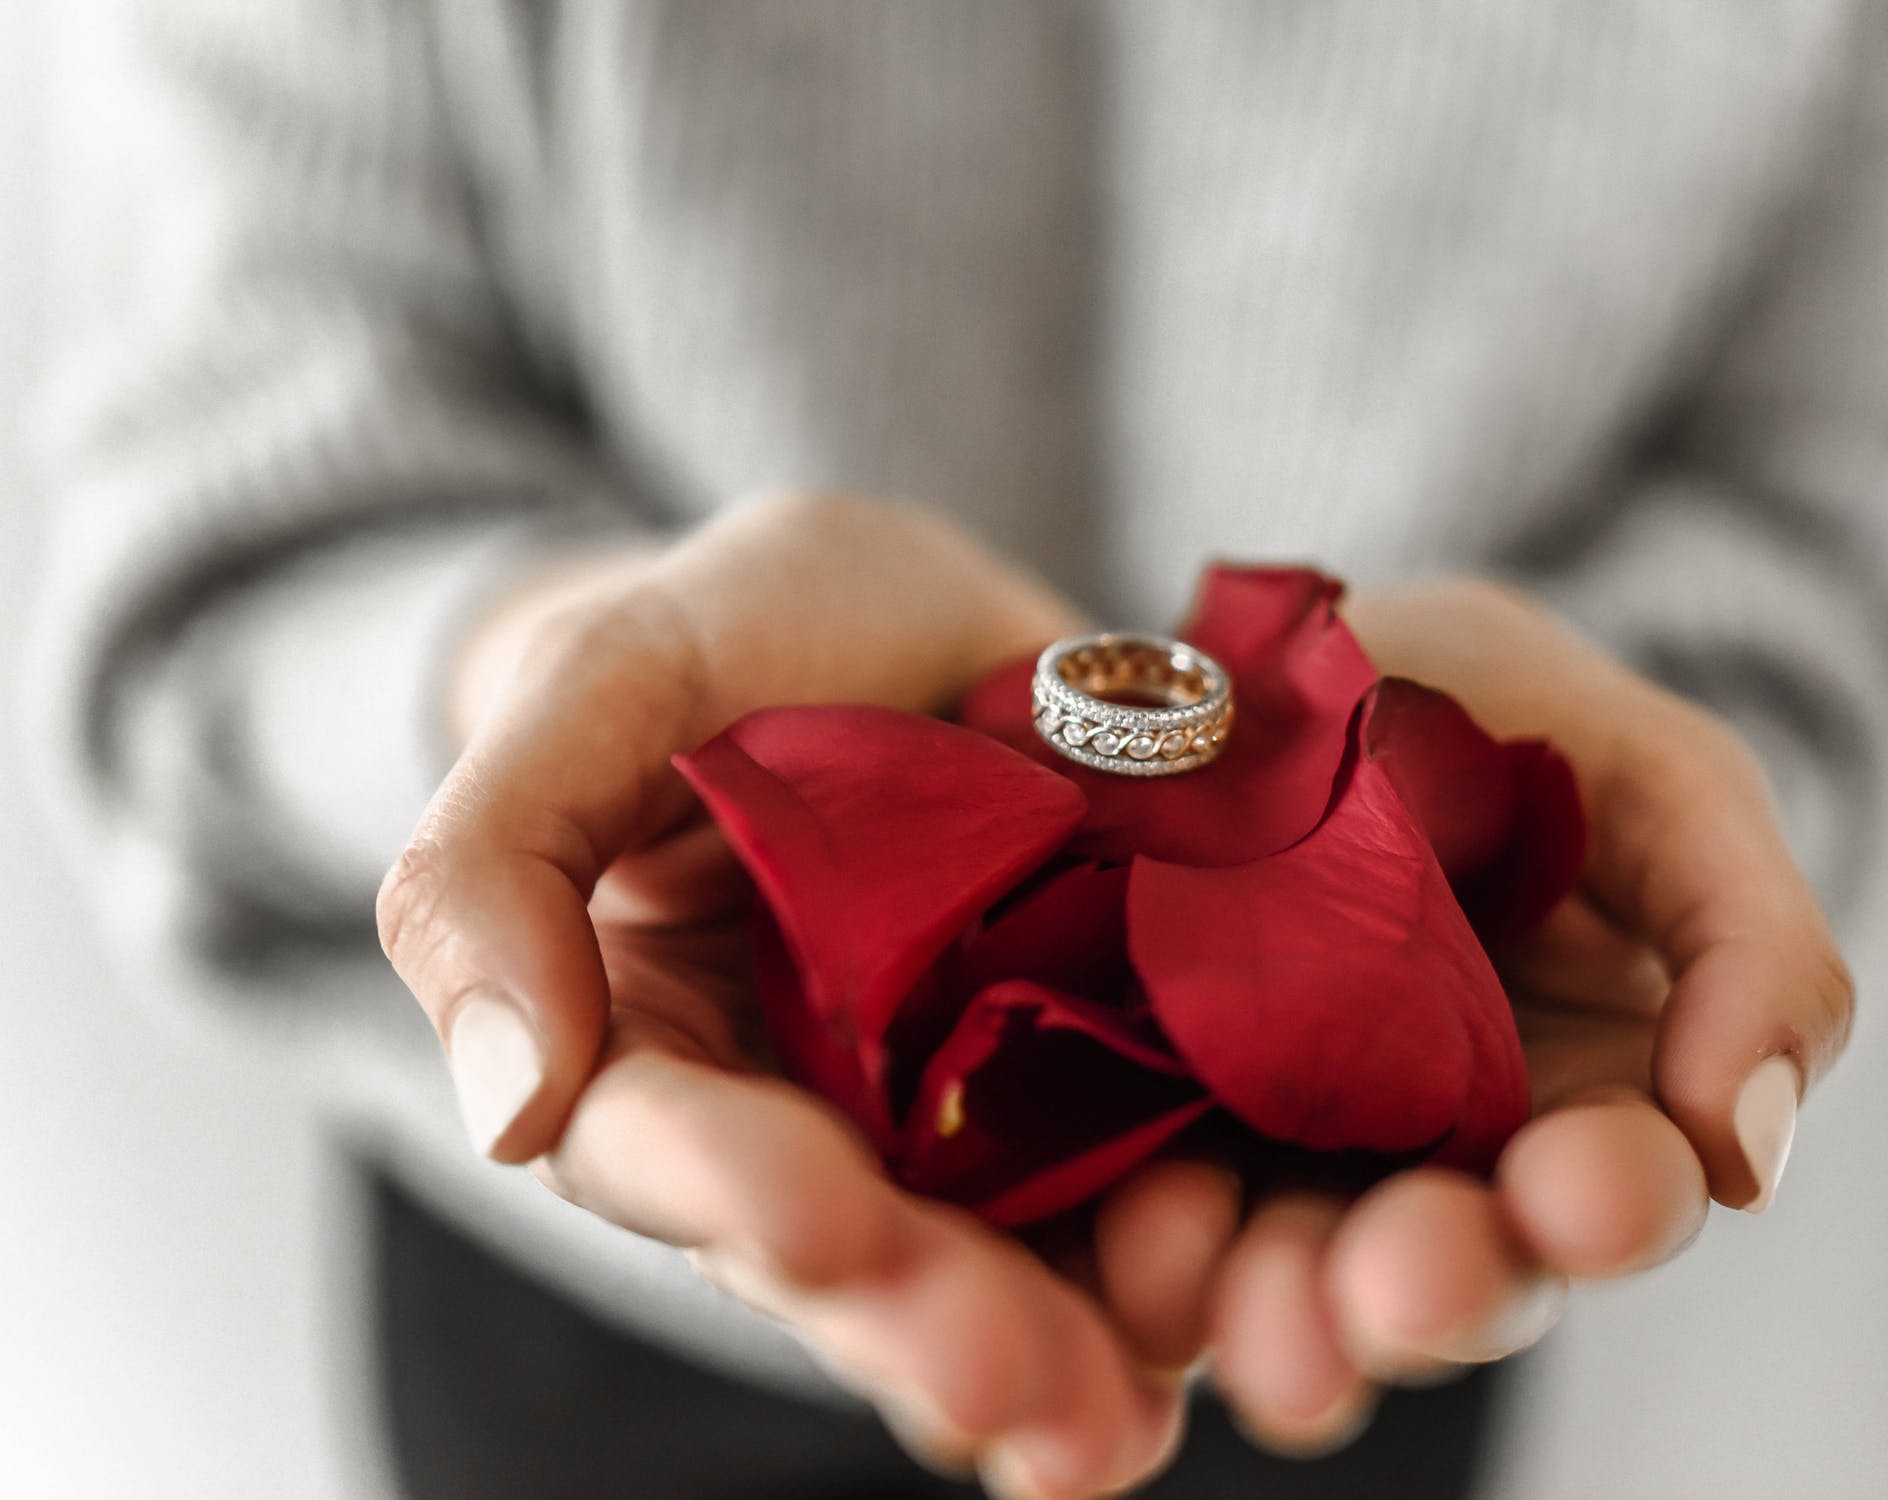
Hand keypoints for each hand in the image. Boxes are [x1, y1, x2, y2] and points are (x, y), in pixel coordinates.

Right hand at [378, 494, 1184, 1498]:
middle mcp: (811, 1114)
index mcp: (660, 1041)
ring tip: (1106, 1419)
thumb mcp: (606, 678)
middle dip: (917, 1322)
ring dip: (1050, 1356)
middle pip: (847, 1255)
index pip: (665, 1146)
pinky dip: (1171, 1280)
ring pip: (992, 1271)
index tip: (813, 1219)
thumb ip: (498, 862)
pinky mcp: (1102, 1087)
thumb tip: (505, 1105)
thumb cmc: (741, 632)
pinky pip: (1130, 1204)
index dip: (732, 1191)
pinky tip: (1210, 1339)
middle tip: (998, 1379)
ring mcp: (962, 1117)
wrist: (928, 611)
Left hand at [1080, 575, 1852, 1449]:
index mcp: (1583, 1099)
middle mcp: (1434, 1165)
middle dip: (1432, 1286)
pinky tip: (1142, 1248)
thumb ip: (1751, 940)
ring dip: (1284, 1313)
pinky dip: (1148, 1254)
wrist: (1274, 657)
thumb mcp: (1657, 777)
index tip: (1580, 1196)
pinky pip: (1144, 1224)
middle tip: (1397, 1288)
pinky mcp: (1135, 1134)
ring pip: (1293, 1278)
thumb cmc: (1495, 712)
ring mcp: (1276, 1159)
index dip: (1607, 1204)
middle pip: (1451, 1270)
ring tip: (1260, 1328)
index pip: (1616, 1189)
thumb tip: (1744, 1156)